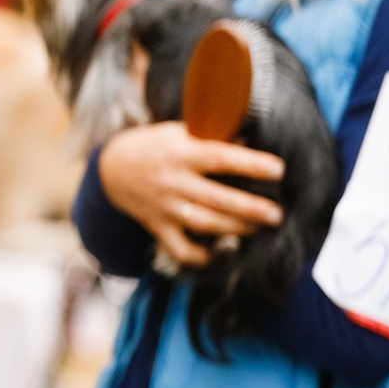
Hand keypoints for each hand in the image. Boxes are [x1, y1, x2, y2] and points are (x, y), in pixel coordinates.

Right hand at [97, 120, 284, 267]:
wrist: (110, 169)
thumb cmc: (152, 146)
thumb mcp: (177, 131)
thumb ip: (209, 138)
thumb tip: (250, 143)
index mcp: (180, 152)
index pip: (220, 158)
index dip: (251, 164)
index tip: (278, 169)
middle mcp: (172, 180)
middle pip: (217, 198)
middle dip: (251, 208)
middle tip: (276, 214)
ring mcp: (164, 206)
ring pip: (205, 224)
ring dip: (236, 228)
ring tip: (257, 227)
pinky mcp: (157, 226)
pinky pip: (182, 249)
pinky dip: (203, 256)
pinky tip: (221, 251)